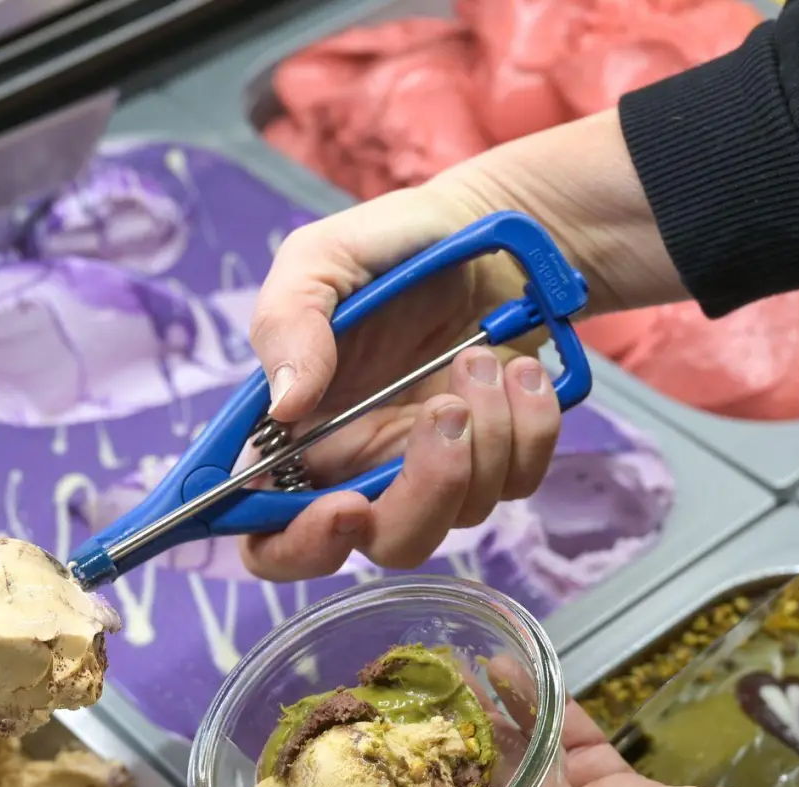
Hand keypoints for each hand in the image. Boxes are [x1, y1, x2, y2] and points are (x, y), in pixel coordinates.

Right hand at [240, 109, 686, 579]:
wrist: (488, 230)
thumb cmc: (389, 246)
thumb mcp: (320, 260)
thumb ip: (288, 325)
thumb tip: (283, 406)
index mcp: (296, 437)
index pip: (269, 534)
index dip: (296, 545)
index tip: (343, 510)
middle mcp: (360, 466)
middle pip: (380, 542)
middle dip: (421, 495)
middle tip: (443, 414)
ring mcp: (431, 468)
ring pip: (458, 516)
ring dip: (483, 433)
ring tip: (480, 355)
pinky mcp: (497, 459)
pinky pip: (518, 479)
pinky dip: (528, 424)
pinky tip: (517, 368)